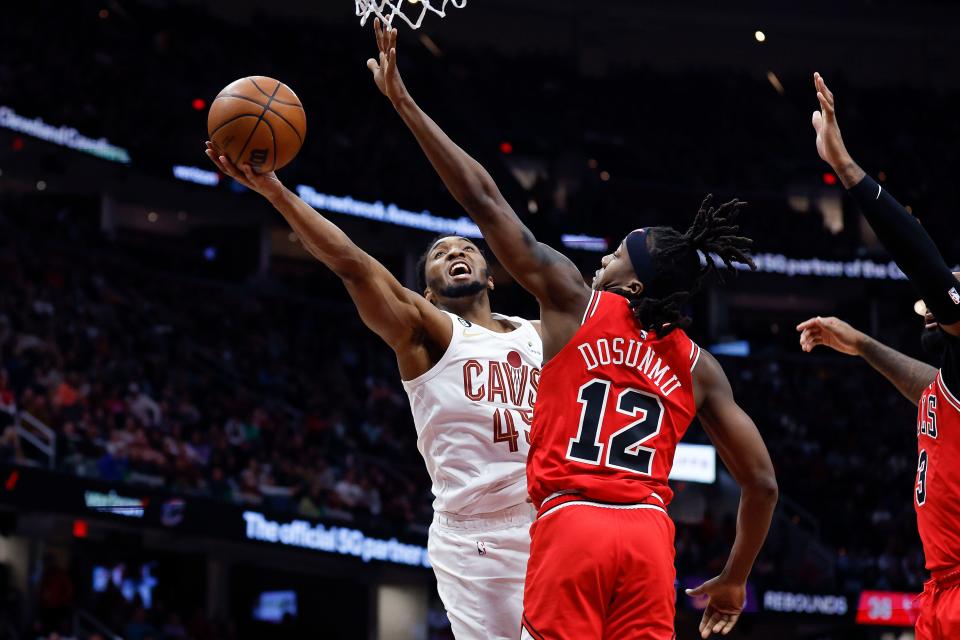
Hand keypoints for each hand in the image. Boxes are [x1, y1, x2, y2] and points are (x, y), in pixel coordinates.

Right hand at [205, 142, 283, 200]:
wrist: (275, 190)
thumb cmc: (266, 174)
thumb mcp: (260, 160)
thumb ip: (254, 151)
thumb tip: (254, 133)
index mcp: (238, 170)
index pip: (223, 161)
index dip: (215, 153)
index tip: (208, 142)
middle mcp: (240, 176)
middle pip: (224, 167)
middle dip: (215, 158)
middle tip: (207, 149)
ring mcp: (248, 180)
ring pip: (235, 173)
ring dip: (227, 165)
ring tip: (221, 156)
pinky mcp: (258, 183)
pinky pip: (252, 177)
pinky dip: (248, 171)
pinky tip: (245, 165)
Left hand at [367, 18, 408, 103]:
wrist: (397, 97)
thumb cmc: (388, 85)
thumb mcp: (377, 74)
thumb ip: (373, 65)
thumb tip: (370, 59)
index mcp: (384, 58)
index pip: (381, 41)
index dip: (379, 31)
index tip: (378, 19)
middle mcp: (389, 59)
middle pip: (386, 42)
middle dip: (385, 29)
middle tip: (386, 16)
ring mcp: (391, 66)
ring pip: (391, 50)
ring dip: (392, 39)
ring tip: (393, 28)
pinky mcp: (391, 74)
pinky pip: (392, 64)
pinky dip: (392, 57)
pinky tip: (392, 50)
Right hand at [685, 576, 743, 637]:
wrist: (732, 579)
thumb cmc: (718, 582)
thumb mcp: (706, 588)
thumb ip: (697, 592)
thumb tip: (686, 591)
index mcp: (713, 603)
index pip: (707, 616)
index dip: (704, 623)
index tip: (700, 630)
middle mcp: (720, 607)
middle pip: (714, 620)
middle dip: (709, 628)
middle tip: (704, 636)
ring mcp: (728, 610)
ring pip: (723, 622)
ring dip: (718, 626)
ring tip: (715, 630)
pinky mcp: (736, 611)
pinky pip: (731, 621)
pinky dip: (728, 626)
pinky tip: (723, 631)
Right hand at [796, 316, 865, 355]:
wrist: (858, 345)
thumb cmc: (849, 336)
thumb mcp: (838, 331)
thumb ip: (827, 325)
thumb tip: (817, 319)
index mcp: (829, 322)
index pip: (814, 322)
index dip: (805, 324)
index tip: (798, 329)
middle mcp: (826, 327)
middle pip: (811, 330)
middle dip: (805, 336)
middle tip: (802, 343)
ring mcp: (826, 334)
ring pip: (813, 336)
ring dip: (807, 341)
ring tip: (804, 349)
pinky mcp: (827, 341)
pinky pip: (816, 342)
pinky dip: (811, 345)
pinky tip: (808, 349)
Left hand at [811, 73, 863, 187]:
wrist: (836, 159)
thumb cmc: (829, 148)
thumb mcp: (819, 132)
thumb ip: (817, 122)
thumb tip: (815, 113)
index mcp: (827, 118)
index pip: (823, 101)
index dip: (820, 90)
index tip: (817, 80)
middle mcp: (830, 117)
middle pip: (826, 97)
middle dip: (821, 86)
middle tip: (816, 74)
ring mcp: (831, 120)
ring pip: (829, 101)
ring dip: (823, 90)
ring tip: (818, 79)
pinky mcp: (830, 125)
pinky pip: (828, 111)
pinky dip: (823, 102)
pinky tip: (818, 94)